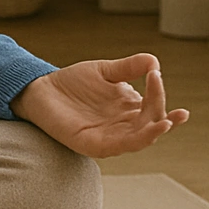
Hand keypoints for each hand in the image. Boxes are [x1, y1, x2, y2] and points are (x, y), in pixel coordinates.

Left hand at [9, 52, 189, 157]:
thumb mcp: (105, 71)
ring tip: (167, 122)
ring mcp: (110, 136)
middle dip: (163, 114)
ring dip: (155, 132)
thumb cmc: (73, 82)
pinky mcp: (94, 144)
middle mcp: (123, 125)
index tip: (155, 74)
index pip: (153, 106)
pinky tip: (147, 130)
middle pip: (151, 124)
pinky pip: (120, 146)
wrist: (41, 88)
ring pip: (140, 139)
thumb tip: (155, 62)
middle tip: (161, 92)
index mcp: (128, 109)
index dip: (158, 92)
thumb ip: (129, 67)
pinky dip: (137, 140)